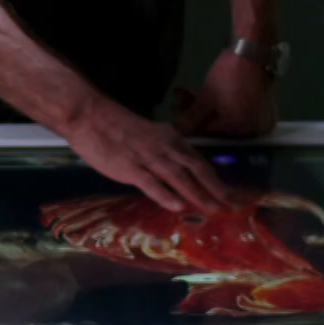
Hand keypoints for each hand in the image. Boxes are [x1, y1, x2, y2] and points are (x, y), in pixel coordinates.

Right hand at [61, 98, 231, 214]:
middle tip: (234, 205)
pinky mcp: (129, 167)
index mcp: (170, 138)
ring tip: (214, 210)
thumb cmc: (115, 125)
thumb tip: (176, 172)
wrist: (89, 115)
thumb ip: (163, 151)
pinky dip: (166, 195)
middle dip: (217, 188)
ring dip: (199, 195)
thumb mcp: (147, 135)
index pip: (199, 161)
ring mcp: (147, 157)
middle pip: (197, 169)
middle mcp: (164, 147)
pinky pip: (151, 183)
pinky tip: (178, 207)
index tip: (229, 194)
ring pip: (179, 177)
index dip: (216, 179)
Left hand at [174, 50, 278, 138]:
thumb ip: (191, 117)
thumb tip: (178, 131)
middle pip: (217, 123)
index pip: (209, 131)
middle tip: (179, 98)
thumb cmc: (229, 76)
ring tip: (186, 92)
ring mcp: (258, 117)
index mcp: (240, 131)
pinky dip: (221, 102)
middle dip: (196, 110)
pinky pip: (236, 109)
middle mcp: (252, 130)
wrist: (252, 52)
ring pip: (225, 115)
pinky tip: (205, 92)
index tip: (176, 109)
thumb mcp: (206, 98)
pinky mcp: (260, 106)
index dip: (190, 120)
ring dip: (204, 105)